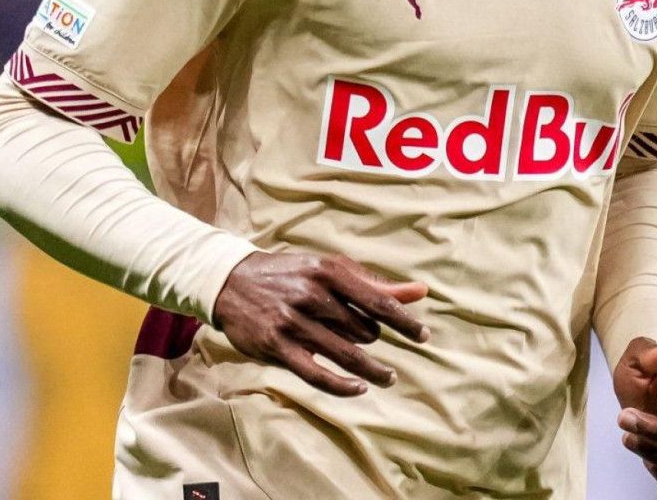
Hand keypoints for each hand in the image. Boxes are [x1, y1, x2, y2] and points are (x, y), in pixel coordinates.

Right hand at [212, 250, 428, 396]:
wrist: (232, 281)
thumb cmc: (291, 273)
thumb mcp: (329, 268)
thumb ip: (373, 283)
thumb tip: (420, 291)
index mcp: (329, 271)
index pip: (378, 300)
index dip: (404, 321)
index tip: (424, 336)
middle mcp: (313, 295)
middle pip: (363, 329)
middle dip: (375, 338)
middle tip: (374, 342)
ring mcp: (294, 322)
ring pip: (346, 353)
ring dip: (372, 370)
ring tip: (388, 377)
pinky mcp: (277, 346)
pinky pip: (316, 374)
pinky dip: (342, 385)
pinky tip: (359, 388)